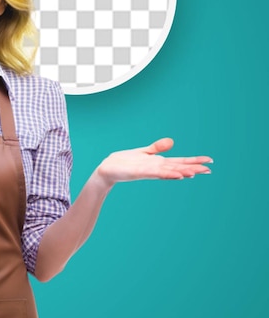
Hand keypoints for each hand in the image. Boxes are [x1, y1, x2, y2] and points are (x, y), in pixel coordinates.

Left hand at [95, 137, 212, 187]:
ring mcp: (149, 171)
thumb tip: (172, 142)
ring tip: (195, 173)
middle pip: (178, 167)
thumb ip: (157, 148)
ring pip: (168, 171)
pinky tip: (175, 175)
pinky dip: (165, 173)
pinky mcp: (139, 172)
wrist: (108, 169)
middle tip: (209, 170)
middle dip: (193, 168)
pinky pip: (154, 172)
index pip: (180, 161)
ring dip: (181, 172)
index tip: (209, 161)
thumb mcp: (144, 152)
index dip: (194, 161)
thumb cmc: (126, 162)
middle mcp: (156, 168)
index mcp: (159, 163)